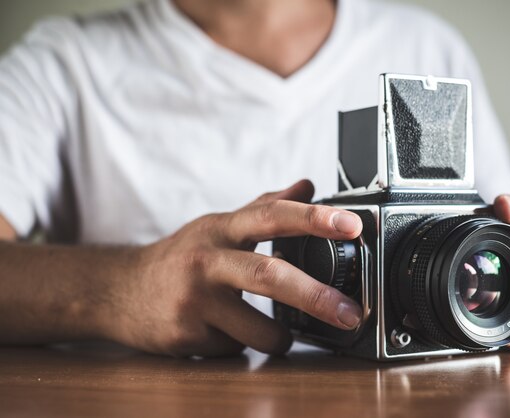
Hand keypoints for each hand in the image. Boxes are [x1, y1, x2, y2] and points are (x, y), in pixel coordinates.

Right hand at [105, 180, 362, 356]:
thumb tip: (308, 185)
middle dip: (316, 297)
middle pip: (269, 276)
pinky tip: (227, 334)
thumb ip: (264, 206)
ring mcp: (194, 300)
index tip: (352, 225)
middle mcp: (207, 260)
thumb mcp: (219, 226)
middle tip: (352, 312)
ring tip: (284, 336)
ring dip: (281, 338)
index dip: (314, 219)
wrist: (117, 291)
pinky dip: (244, 344)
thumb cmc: (182, 256)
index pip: (273, 215)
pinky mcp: (185, 335)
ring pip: (258, 329)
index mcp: (222, 229)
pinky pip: (235, 348)